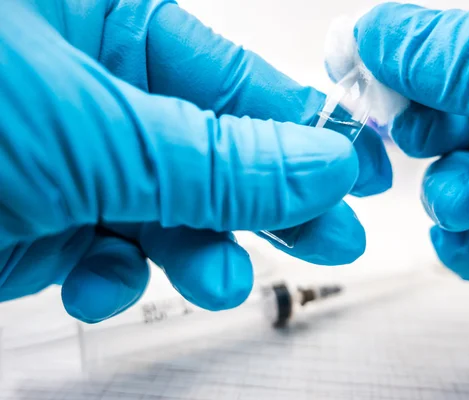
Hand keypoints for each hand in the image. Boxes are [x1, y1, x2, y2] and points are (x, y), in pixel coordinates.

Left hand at [0, 0, 393, 321]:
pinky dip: (112, 278)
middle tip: (330, 233)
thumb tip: (323, 165)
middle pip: (212, 150)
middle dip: (270, 201)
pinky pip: (104, 252)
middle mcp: (91, 89)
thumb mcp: (98, 136)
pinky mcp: (41, 220)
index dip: (305, 127)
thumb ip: (217, 161)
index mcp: (105, 24)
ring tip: (222, 279)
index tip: (360, 166)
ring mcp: (67, 158)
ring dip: (196, 253)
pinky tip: (103, 282)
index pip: (234, 79)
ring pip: (164, 212)